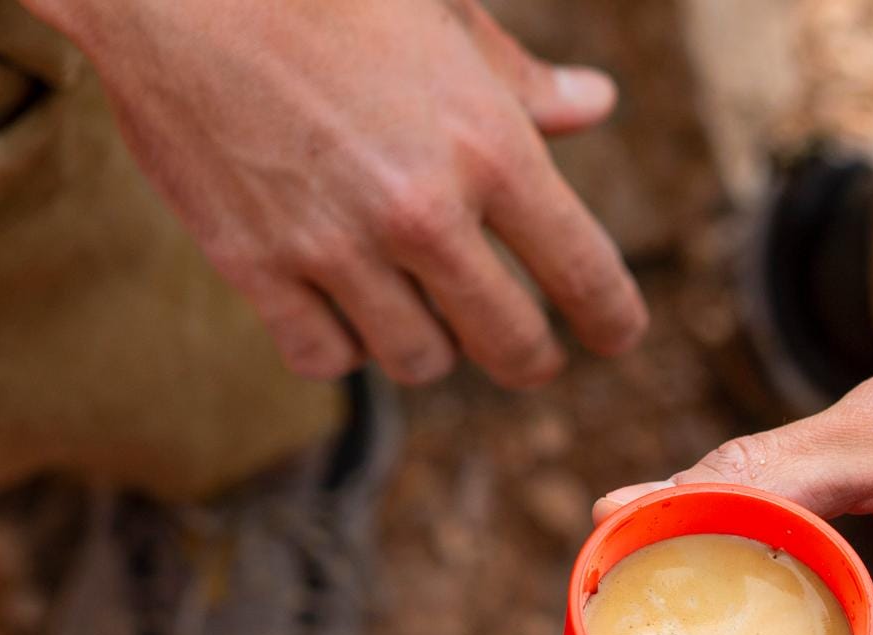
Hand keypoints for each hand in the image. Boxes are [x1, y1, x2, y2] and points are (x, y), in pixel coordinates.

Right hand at [33, 0, 646, 387]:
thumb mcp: (440, 12)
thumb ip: (520, 80)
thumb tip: (596, 104)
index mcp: (488, 146)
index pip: (585, 273)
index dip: (612, 320)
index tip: (616, 335)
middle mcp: (421, 211)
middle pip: (511, 346)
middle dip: (530, 356)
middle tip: (528, 350)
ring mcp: (335, 246)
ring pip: (420, 362)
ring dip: (432, 345)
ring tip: (424, 311)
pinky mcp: (256, 267)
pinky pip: (327, 358)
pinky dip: (344, 345)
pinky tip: (345, 309)